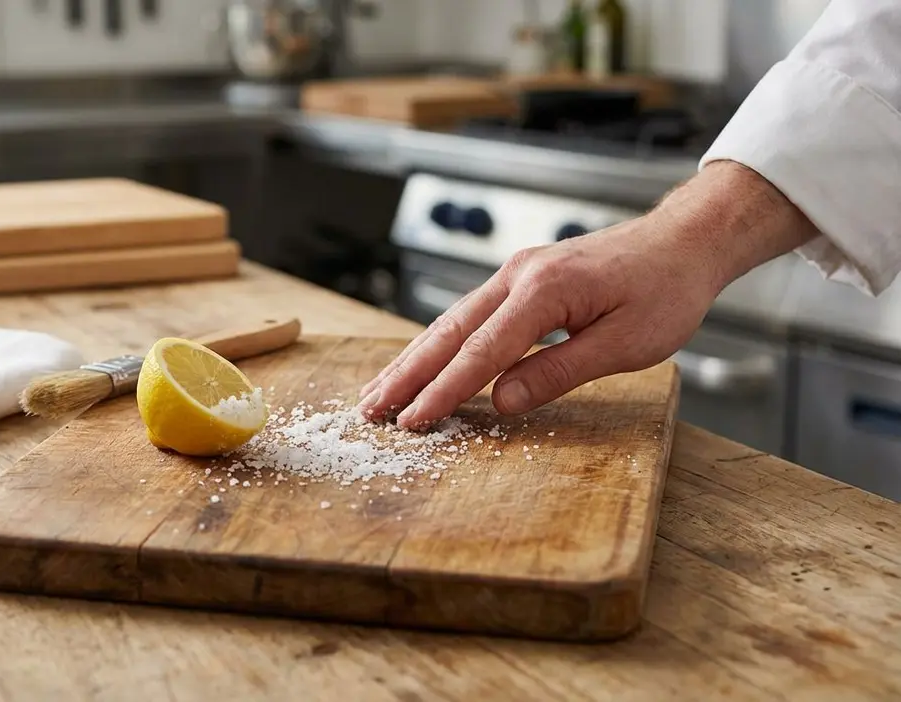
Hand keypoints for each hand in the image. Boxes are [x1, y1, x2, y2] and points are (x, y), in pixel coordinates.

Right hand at [358, 161, 819, 428]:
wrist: (683, 242)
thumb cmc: (666, 291)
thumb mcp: (625, 343)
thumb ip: (558, 371)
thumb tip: (500, 401)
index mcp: (544, 291)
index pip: (481, 352)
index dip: (444, 391)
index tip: (413, 421)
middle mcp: (518, 276)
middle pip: (448, 332)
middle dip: (407, 374)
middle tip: (370, 409)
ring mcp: (515, 274)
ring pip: (450, 322)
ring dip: (414, 360)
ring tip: (379, 391)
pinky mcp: (521, 280)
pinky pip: (469, 316)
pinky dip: (439, 343)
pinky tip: (422, 363)